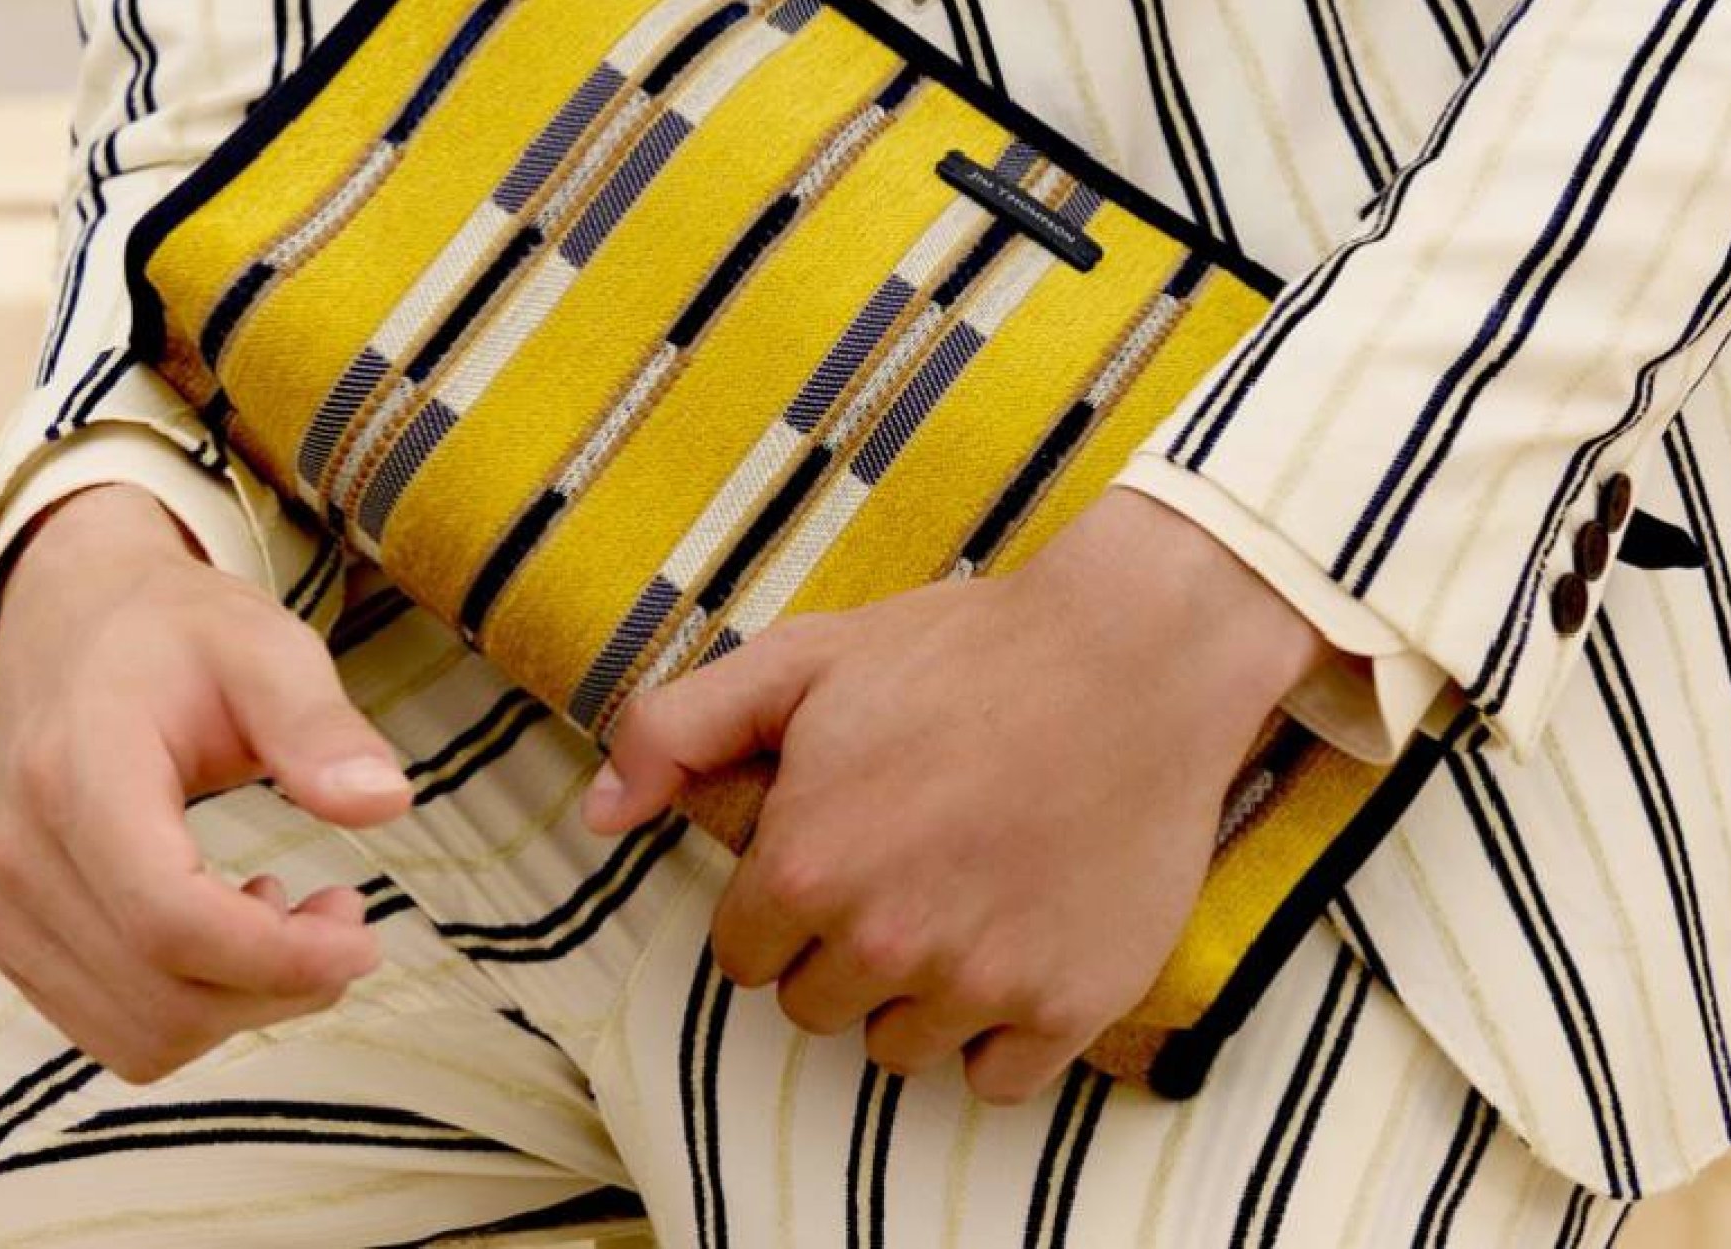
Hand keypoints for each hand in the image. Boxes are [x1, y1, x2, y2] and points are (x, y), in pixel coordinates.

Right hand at [0, 483, 412, 1082]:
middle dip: (282, 983)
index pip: (170, 921)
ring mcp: (7, 907)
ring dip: (244, 1003)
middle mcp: (23, 856)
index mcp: (80, 775)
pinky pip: (113, 1030)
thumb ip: (320, 726)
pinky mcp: (16, 938)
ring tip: (291, 911)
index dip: (280, 957)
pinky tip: (233, 926)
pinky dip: (194, 1008)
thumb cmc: (177, 636)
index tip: (364, 938)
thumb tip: (386, 802)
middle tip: (345, 913)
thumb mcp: (266, 649)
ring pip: (141, 1034)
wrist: (73, 625)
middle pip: (163, 996)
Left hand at [583, 487, 1331, 1102]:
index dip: (778, 904)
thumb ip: (679, 733)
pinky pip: (995, 1079)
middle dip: (837, 950)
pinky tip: (1014, 946)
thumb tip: (597, 814)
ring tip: (959, 901)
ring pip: (900, 1049)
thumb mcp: (803, 661)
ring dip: (914, 995)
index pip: (742, 955)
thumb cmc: (963, 651)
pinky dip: (998, 1031)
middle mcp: (883, 942)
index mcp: (804, 868)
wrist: (1133, 657)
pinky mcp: (1068, 1006)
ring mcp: (980, 982)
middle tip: (898, 868)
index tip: (828, 856)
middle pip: (815, 1008)